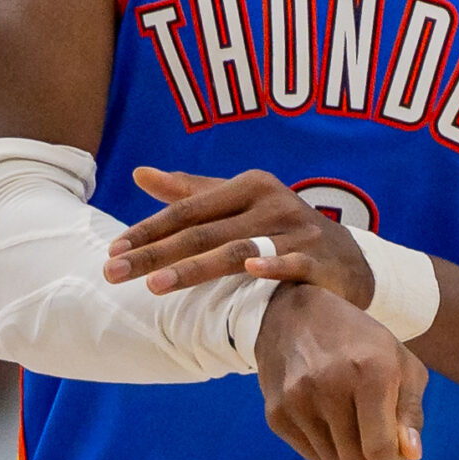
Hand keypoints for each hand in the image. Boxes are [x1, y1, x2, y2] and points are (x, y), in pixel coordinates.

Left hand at [107, 168, 374, 307]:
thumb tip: (140, 173)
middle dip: (155, 254)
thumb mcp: (240, 205)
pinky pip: (292, 263)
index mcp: (249, 186)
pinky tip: (250, 270)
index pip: (188, 210)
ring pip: (237, 250)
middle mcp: (272, 202)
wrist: (346, 260)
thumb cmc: (281, 231)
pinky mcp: (319, 259)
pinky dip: (272, 264)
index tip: (112, 251)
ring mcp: (297, 230)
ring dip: (193, 268)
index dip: (148, 229)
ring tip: (155, 286)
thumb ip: (191, 192)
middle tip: (113, 273)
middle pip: (203, 232)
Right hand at [253, 284, 425, 459]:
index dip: (395, 456)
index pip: (381, 449)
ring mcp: (297, 401)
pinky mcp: (276, 414)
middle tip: (371, 432)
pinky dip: (325, 447)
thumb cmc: (360, 343)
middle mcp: (329, 386)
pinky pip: (311, 458)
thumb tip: (410, 455)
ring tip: (347, 419)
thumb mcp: (401, 364)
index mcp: (371, 371)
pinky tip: (325, 416)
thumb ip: (411, 413)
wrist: (296, 314)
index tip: (394, 442)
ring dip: (348, 454)